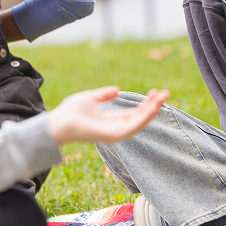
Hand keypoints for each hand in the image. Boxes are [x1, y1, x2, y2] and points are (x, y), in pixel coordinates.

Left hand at [47, 87, 168, 145]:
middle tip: (166, 93)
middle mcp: (116, 127)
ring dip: (152, 111)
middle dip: (154, 105)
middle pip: (140, 116)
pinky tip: (152, 108)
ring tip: (162, 98)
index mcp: (112, 119)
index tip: (156, 91)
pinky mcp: (114, 136)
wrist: (59, 122)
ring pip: (140, 122)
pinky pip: (133, 127)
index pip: (135, 112)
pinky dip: (144, 118)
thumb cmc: (71, 111)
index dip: (147, 103)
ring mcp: (116, 133)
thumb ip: (104, 95)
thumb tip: (117, 90)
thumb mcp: (91, 98)